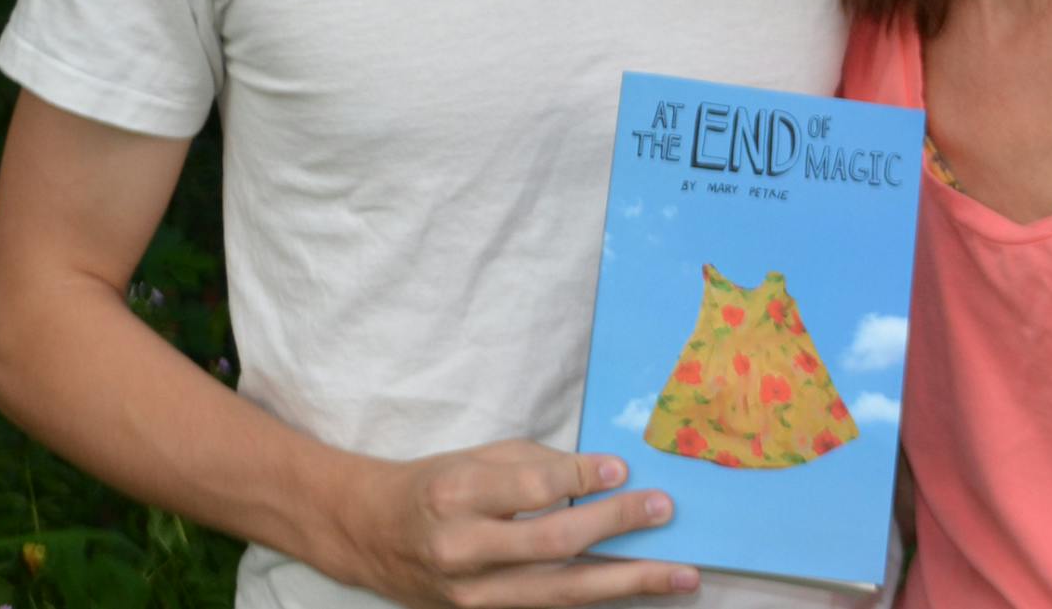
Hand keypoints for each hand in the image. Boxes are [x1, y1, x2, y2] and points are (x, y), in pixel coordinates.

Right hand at [343, 440, 694, 606]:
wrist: (372, 537)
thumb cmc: (433, 486)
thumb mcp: (475, 458)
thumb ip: (536, 465)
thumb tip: (604, 474)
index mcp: (457, 496)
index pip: (532, 489)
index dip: (582, 478)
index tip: (623, 468)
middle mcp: (464, 551)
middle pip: (553, 546)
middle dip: (616, 528)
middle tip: (664, 511)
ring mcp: (474, 596)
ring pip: (562, 594)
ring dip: (628, 583)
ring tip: (679, 575)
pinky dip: (597, 599)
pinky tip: (636, 590)